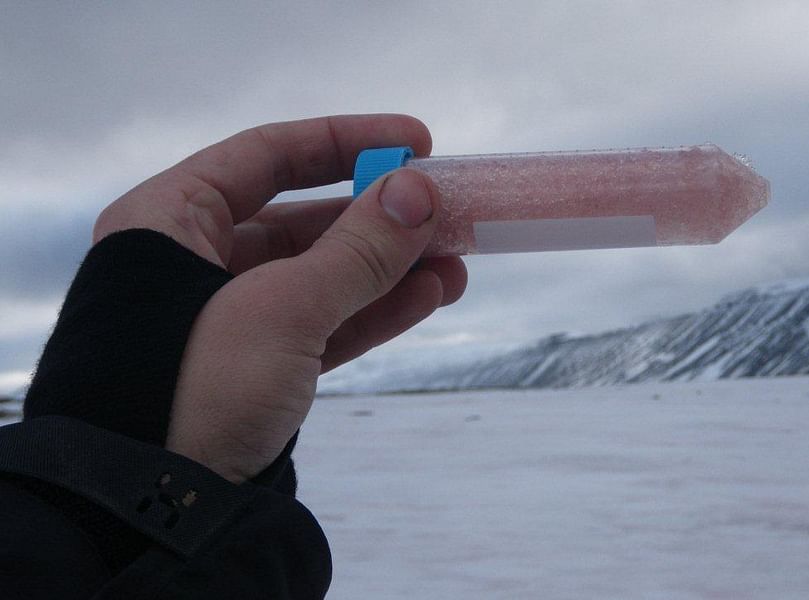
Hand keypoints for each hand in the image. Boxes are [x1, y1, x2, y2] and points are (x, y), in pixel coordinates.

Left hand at [93, 115, 466, 482]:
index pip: (267, 156)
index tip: (416, 142)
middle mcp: (195, 262)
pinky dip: (375, 312)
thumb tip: (421, 192)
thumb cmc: (196, 384)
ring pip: (322, 276)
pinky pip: (325, 325)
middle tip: (447, 212)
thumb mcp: (282, 308)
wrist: (157, 508)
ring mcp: (230, 318)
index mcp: (170, 222)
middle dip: (380, 218)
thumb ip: (357, 250)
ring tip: (457, 260)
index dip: (346, 142)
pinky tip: (430, 295)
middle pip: (303, 219)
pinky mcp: (260, 368)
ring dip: (390, 269)